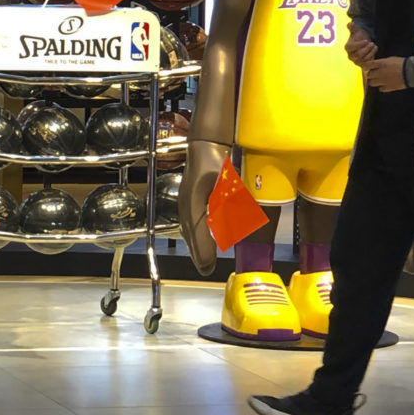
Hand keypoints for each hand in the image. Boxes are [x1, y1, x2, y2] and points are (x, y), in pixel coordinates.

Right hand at [181, 138, 228, 276]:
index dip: (203, 253)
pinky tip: (201, 238)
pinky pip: (191, 223)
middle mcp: (186, 208)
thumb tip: (227, 227)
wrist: (205, 146)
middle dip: (199, 254)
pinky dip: (195, 235)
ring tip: (203, 259)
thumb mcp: (224, 186)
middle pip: (191, 237)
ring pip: (190, 231)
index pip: (197, 236)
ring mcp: (186, 204)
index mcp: (193, 207)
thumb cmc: (215, 164)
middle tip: (205, 268)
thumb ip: (226, 207)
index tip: (207, 267)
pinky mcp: (189, 200)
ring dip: (196, 245)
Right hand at [345, 24, 377, 64]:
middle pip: (358, 54)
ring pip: (364, 59)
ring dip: (370, 52)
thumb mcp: (356, 31)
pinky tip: (375, 49)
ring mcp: (356, 61)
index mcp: (347, 47)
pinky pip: (368, 62)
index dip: (359, 45)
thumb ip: (352, 27)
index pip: (351, 47)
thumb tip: (350, 23)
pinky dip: (372, 56)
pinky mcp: (362, 64)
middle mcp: (350, 55)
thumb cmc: (359, 36)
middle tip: (372, 43)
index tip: (366, 41)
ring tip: (374, 45)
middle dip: (366, 49)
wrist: (364, 43)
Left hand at [363, 56, 407, 91]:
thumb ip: (382, 62)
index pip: (367, 65)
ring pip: (372, 83)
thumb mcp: (391, 59)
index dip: (366, 66)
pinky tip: (385, 84)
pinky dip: (382, 87)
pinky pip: (380, 89)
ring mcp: (384, 81)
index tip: (367, 67)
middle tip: (374, 73)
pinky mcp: (388, 88)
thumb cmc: (403, 63)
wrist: (413, 71)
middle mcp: (380, 73)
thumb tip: (375, 65)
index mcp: (381, 64)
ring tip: (378, 79)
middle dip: (370, 74)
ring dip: (374, 81)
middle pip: (369, 75)